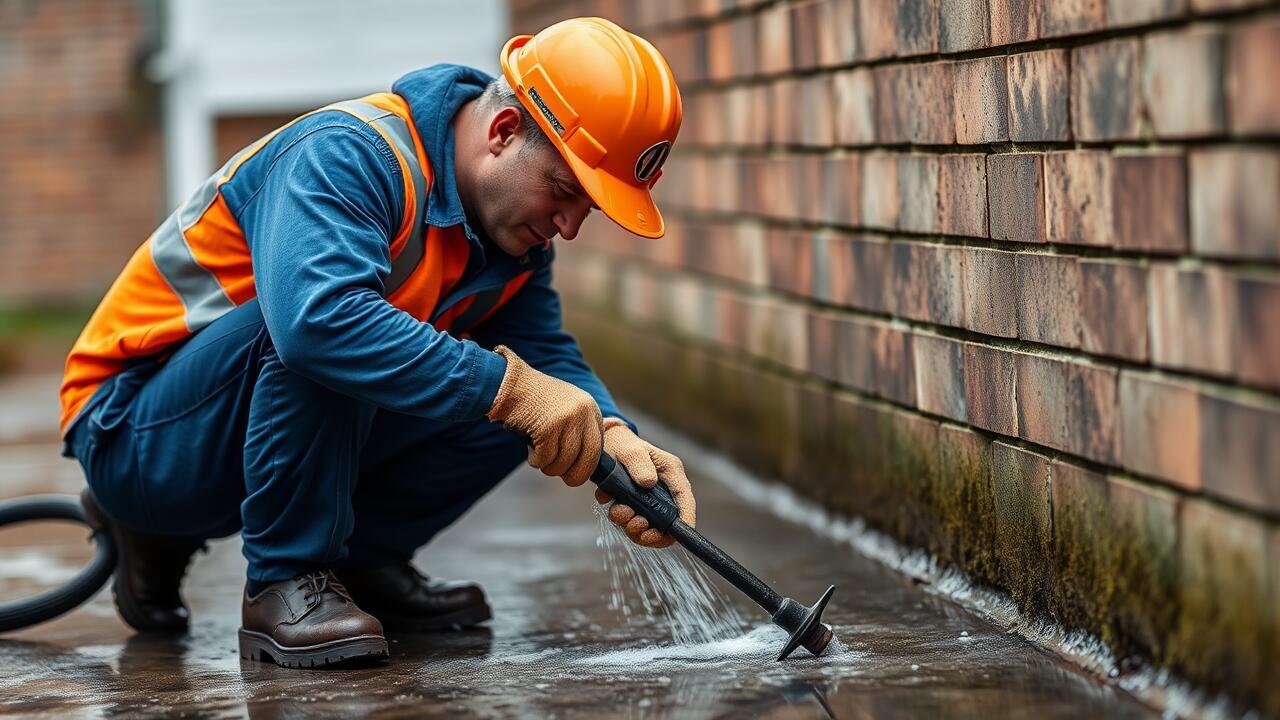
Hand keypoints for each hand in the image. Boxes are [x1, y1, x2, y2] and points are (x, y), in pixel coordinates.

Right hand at [486, 346, 602, 486]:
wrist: (509, 384)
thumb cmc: (534, 400)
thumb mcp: (566, 407)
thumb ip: (579, 429)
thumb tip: (585, 462)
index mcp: (591, 408)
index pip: (599, 447)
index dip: (587, 465)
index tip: (576, 471)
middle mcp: (584, 413)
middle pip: (589, 459)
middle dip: (575, 475)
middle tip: (564, 478)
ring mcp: (567, 419)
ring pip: (565, 462)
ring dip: (550, 467)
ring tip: (539, 457)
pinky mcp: (548, 427)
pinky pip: (546, 459)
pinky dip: (536, 461)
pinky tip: (530, 452)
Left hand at [594, 418, 695, 547]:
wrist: (603, 444)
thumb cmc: (622, 443)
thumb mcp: (631, 451)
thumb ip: (640, 464)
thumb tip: (648, 482)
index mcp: (672, 474)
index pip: (685, 501)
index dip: (684, 522)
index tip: (673, 535)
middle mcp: (663, 490)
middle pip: (667, 522)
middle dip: (650, 530)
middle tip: (634, 523)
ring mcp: (649, 500)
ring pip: (648, 526)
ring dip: (632, 526)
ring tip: (618, 510)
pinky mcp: (634, 505)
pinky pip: (630, 523)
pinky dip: (620, 519)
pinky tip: (610, 503)